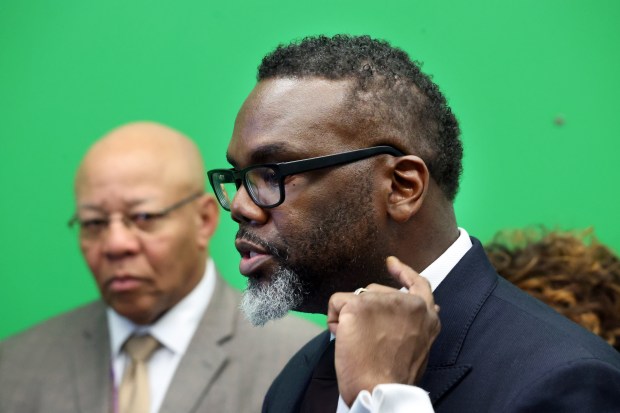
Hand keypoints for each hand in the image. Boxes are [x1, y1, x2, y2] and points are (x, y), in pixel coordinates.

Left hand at [326, 256, 440, 405]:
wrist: (381, 390)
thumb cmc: (394, 377)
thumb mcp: (418, 347)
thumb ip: (415, 324)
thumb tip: (418, 309)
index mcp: (426, 315)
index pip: (419, 284)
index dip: (404, 273)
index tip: (392, 264)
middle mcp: (408, 303)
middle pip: (377, 291)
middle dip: (366, 310)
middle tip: (366, 339)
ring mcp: (383, 300)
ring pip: (356, 298)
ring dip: (351, 319)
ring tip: (359, 344)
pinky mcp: (360, 305)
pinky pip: (336, 303)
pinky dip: (334, 321)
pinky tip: (343, 338)